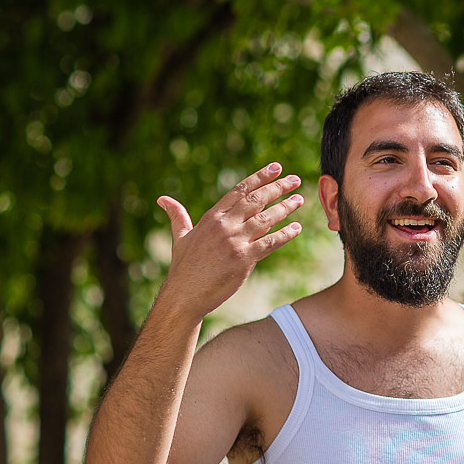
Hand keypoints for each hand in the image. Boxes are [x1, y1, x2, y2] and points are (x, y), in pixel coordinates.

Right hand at [156, 163, 304, 320]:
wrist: (184, 295)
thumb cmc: (183, 268)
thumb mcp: (180, 237)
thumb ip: (178, 216)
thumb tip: (162, 199)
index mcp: (212, 217)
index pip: (240, 191)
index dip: (259, 177)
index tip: (276, 167)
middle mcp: (224, 225)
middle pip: (256, 200)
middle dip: (278, 187)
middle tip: (295, 179)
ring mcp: (234, 241)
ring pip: (266, 218)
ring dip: (285, 207)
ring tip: (300, 199)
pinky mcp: (244, 259)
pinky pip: (270, 243)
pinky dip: (285, 235)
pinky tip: (297, 228)